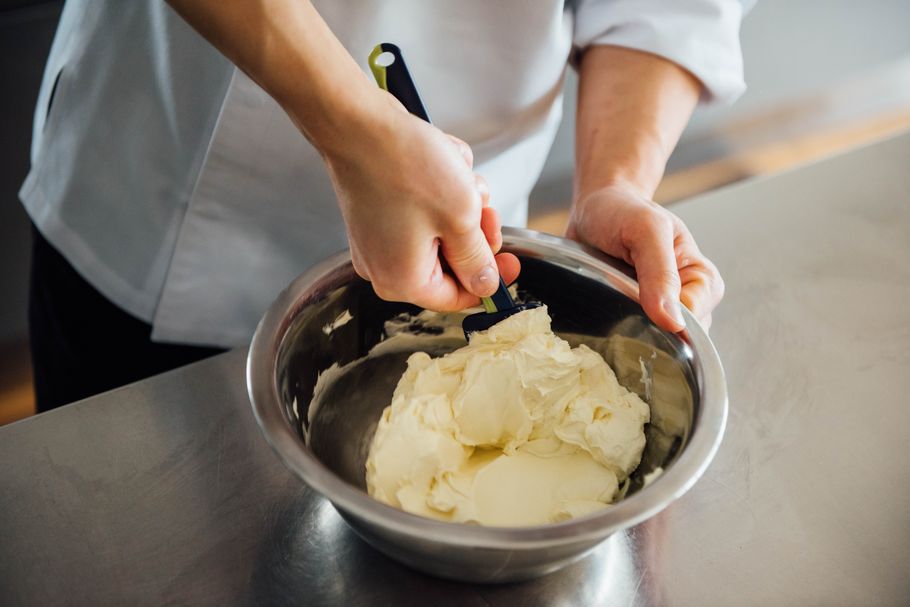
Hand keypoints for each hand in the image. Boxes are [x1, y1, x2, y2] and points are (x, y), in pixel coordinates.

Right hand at [321, 91, 519, 310]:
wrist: (358, 122)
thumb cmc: (403, 167)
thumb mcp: (460, 218)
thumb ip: (477, 259)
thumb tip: (486, 285)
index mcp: (402, 281)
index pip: (460, 298)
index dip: (492, 279)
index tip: (513, 261)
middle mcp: (384, 267)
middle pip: (451, 264)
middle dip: (473, 231)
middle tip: (482, 203)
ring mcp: (378, 240)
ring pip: (442, 232)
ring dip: (460, 202)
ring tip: (457, 173)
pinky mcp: (379, 214)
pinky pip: (424, 212)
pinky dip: (439, 190)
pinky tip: (439, 163)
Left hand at [566, 184, 723, 331]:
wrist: (592, 208)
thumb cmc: (624, 211)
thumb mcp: (646, 229)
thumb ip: (660, 273)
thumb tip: (674, 323)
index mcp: (699, 276)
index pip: (698, 317)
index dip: (671, 319)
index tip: (641, 304)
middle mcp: (682, 297)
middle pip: (678, 337)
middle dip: (649, 326)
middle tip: (618, 297)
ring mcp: (656, 309)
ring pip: (654, 342)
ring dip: (629, 329)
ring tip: (609, 298)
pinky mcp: (630, 316)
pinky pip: (630, 338)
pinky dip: (615, 332)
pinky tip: (602, 313)